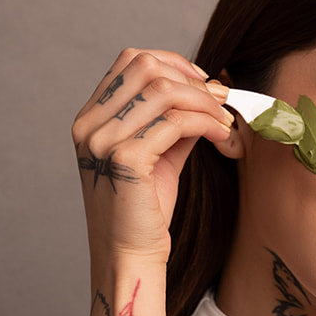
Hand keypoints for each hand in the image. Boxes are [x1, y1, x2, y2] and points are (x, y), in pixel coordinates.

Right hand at [71, 49, 233, 262]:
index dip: (173, 63)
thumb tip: (208, 91)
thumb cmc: (144, 210)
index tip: (204, 83)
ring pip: (163, 90)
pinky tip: (221, 134)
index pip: (130, 61)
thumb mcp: (158, 154)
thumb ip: (173, 120)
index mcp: (91, 119)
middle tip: (220, 99)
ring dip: (204, 101)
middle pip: (145, 66)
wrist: (131, 254)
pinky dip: (205, 122)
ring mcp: (102, 141)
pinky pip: (175, 121)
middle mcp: (90, 125)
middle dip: (191, 78)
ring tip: (225, 120)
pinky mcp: (125, 159)